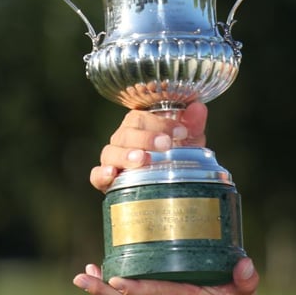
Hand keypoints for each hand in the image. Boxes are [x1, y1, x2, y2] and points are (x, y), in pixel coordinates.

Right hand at [89, 102, 209, 191]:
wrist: (168, 186)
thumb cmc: (175, 156)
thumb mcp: (188, 141)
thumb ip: (193, 124)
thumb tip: (199, 108)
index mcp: (140, 125)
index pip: (142, 117)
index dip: (161, 123)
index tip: (181, 132)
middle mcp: (124, 139)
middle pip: (126, 133)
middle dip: (146, 138)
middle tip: (165, 145)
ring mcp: (113, 159)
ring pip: (111, 152)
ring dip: (126, 155)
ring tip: (142, 159)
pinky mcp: (106, 180)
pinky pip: (96, 175)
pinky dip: (101, 174)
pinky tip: (112, 174)